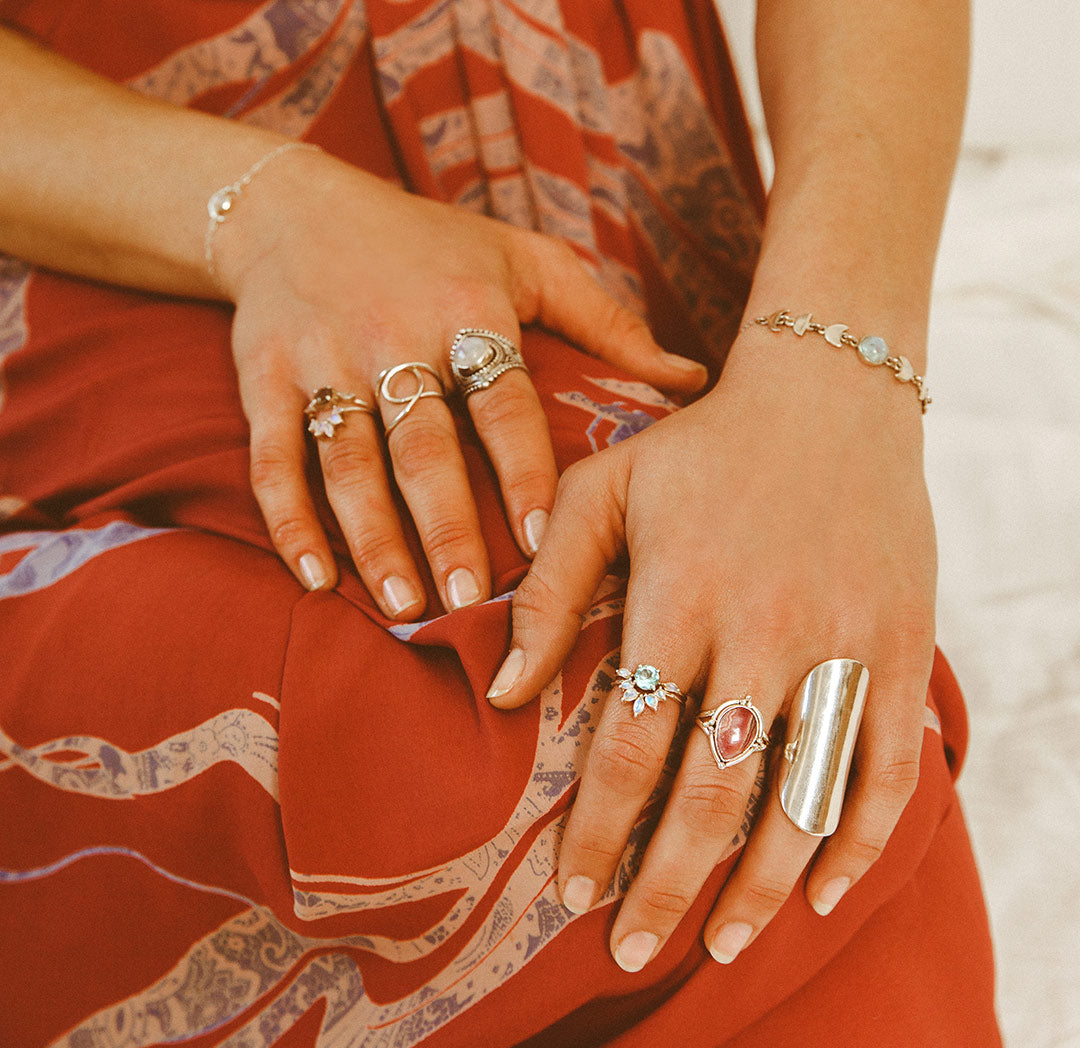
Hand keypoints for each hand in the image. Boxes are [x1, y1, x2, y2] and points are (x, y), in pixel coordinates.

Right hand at [217, 150, 707, 616]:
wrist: (292, 207)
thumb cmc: (430, 244)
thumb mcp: (525, 261)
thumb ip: (605, 322)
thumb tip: (691, 381)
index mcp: (467, 308)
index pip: (503, 402)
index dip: (522, 470)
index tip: (545, 538)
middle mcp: (393, 336)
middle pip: (422, 446)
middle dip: (445, 527)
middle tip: (466, 601)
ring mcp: (323, 360)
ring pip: (348, 462)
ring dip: (373, 538)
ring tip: (401, 602)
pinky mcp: (264, 378)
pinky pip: (274, 458)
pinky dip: (290, 521)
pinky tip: (315, 576)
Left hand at [487, 337, 936, 969]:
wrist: (830, 395)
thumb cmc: (698, 446)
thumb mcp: (602, 486)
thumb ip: (551, 585)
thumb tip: (507, 692)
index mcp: (683, 592)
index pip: (632, 742)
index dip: (598, 830)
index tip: (569, 893)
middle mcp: (767, 628)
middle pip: (714, 790)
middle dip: (665, 884)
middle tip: (629, 952)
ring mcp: (843, 641)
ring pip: (803, 796)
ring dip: (760, 888)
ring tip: (716, 946)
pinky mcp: (899, 645)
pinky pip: (887, 765)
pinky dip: (859, 839)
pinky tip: (822, 893)